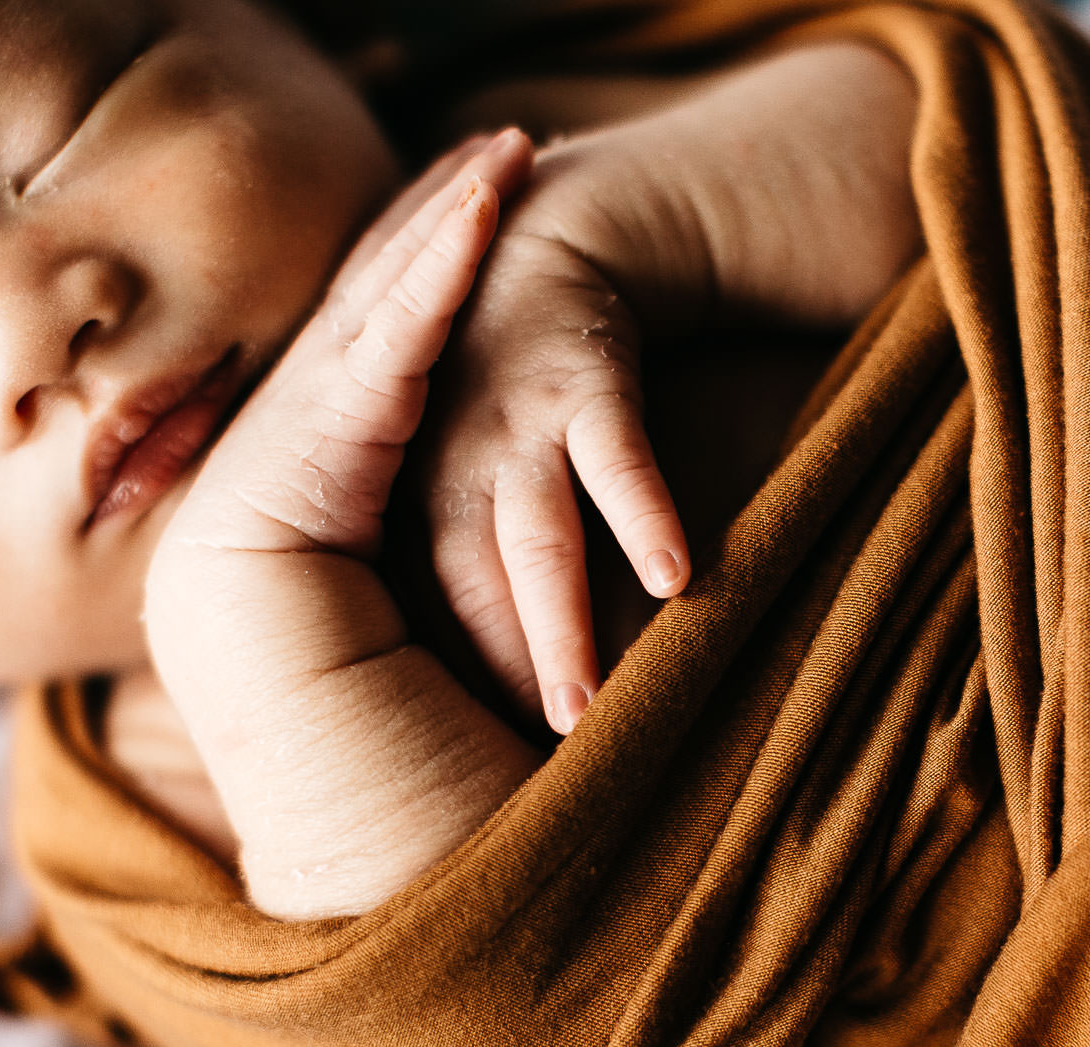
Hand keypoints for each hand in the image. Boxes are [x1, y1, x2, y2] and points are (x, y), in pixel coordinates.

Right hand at [143, 131, 545, 917]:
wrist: (406, 896)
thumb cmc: (462, 805)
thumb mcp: (472, 640)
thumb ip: (464, 553)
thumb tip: (542, 504)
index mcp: (297, 552)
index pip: (370, 397)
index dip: (432, 300)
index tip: (494, 225)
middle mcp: (251, 527)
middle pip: (354, 357)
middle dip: (431, 244)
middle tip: (502, 153)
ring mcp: (235, 525)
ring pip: (355, 355)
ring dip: (437, 245)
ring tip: (509, 159)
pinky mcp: (248, 529)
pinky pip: (362, 388)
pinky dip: (429, 295)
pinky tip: (481, 216)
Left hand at [423, 216, 691, 733]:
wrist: (546, 236)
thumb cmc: (504, 375)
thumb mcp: (454, 451)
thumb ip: (461, 549)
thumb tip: (469, 672)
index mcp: (415, 482)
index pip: (424, 599)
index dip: (449, 672)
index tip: (470, 751)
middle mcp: (455, 457)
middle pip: (469, 583)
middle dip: (494, 671)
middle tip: (519, 768)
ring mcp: (518, 415)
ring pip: (535, 534)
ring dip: (557, 621)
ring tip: (580, 710)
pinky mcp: (588, 376)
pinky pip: (616, 455)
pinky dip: (642, 513)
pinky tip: (673, 578)